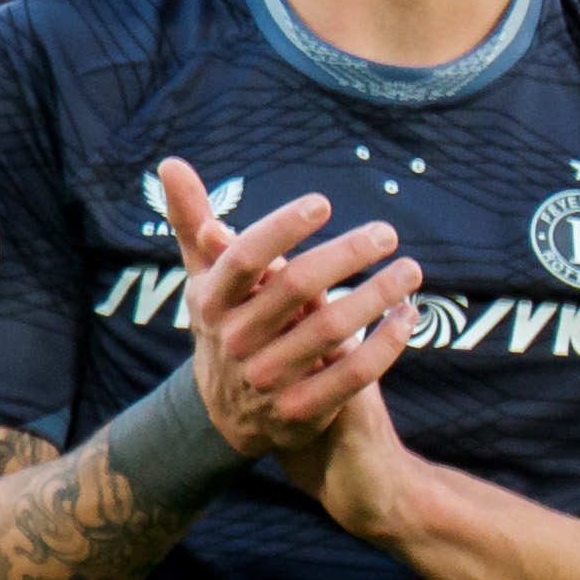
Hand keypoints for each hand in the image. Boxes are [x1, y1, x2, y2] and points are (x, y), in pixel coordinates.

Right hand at [157, 160, 420, 510]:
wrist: (226, 415)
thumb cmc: (226, 323)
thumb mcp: (205, 278)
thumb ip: (192, 221)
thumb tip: (169, 164)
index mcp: (211, 302)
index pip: (243, 258)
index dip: (281, 227)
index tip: (322, 204)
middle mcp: (234, 341)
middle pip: (296, 287)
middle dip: (346, 254)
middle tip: (385, 232)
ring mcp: (267, 379)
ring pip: (332, 329)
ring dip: (378, 294)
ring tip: (409, 270)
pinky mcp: (301, 410)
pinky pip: (353, 374)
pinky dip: (388, 343)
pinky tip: (409, 315)